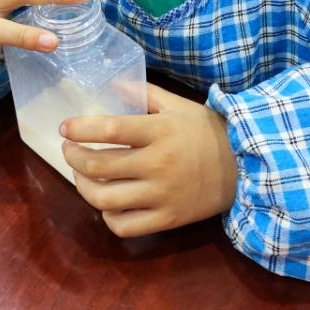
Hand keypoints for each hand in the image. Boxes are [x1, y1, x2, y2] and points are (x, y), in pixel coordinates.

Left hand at [60, 83, 237, 237]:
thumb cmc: (207, 132)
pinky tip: (105, 202)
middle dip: (73, 157)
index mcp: (160, 132)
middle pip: (99, 165)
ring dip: (82, 186)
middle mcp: (158, 164)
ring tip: (79, 175)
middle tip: (68, 149)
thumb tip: (112, 84)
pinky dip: (107, 215)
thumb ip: (143, 93)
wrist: (244, 167)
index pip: (109, 129)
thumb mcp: (178, 105)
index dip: (80, 128)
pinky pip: (124, 225)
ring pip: (104, 198)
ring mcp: (162, 195)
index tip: (65, 128)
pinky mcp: (167, 219)